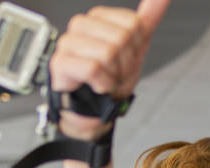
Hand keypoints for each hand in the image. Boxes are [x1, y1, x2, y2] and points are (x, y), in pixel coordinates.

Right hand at [50, 0, 170, 139]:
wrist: (92, 108)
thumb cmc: (109, 78)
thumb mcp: (135, 46)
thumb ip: (149, 17)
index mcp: (98, 18)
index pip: (134, 25)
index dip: (136, 48)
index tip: (125, 59)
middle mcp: (81, 25)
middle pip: (122, 38)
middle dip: (125, 64)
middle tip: (114, 73)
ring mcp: (68, 42)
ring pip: (108, 52)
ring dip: (113, 75)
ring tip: (104, 80)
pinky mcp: (60, 62)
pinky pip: (94, 68)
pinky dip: (102, 84)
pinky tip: (96, 86)